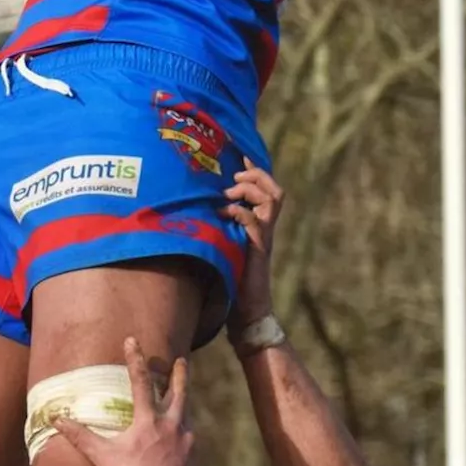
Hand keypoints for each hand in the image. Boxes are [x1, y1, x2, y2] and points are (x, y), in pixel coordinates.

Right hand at [56, 337, 193, 465]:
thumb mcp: (102, 456)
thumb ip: (79, 436)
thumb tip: (57, 419)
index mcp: (148, 420)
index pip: (140, 381)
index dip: (135, 359)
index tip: (133, 340)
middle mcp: (171, 424)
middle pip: (178, 391)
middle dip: (178, 374)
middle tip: (181, 360)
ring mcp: (186, 439)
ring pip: (186, 412)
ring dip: (182, 402)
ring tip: (180, 398)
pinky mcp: (194, 454)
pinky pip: (190, 435)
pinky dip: (184, 429)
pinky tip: (180, 436)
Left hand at [223, 160, 283, 326]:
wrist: (243, 311)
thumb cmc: (229, 280)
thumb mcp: (220, 246)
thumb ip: (215, 228)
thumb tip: (191, 211)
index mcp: (256, 224)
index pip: (264, 190)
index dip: (255, 170)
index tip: (239, 154)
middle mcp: (264, 227)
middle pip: (274, 189)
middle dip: (256, 175)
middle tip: (234, 176)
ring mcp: (263, 237)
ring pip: (273, 199)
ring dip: (250, 189)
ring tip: (230, 192)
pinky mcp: (257, 249)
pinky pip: (255, 221)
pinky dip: (238, 212)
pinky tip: (221, 214)